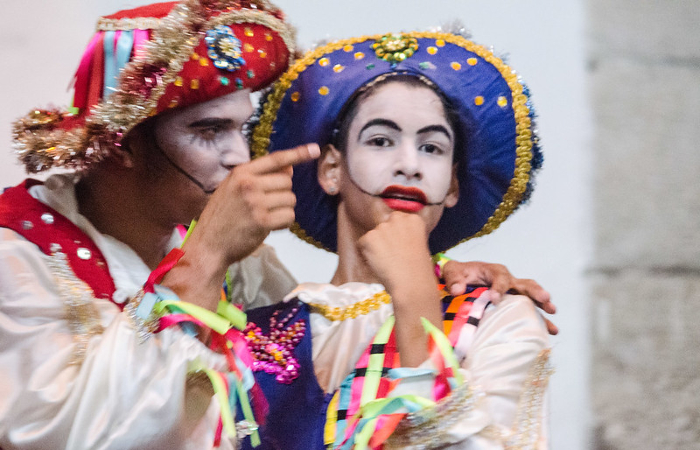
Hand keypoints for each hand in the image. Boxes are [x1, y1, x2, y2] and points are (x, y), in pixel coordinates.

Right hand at [190, 143, 319, 265]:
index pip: (276, 159)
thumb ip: (258, 176)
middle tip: (266, 205)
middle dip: (282, 194)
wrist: (208, 245)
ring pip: (290, 200)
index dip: (298, 154)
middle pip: (287, 181)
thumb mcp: (233, 188)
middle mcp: (249, 184)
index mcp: (241, 173)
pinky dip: (283, 222)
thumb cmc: (222, 216)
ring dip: (283, 209)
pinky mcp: (263, 222)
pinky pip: (289, 216)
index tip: (315, 149)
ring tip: (265, 216)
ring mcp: (256, 203)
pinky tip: (269, 226)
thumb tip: (289, 168)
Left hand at [358, 212, 441, 365]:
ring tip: (390, 267)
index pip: (394, 221)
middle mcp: (399, 219)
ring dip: (375, 253)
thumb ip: (403, 238)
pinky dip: (368, 259)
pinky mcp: (371, 239)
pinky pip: (362, 247)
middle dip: (383, 245)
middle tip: (396, 264)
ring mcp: (384, 228)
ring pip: (370, 239)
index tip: (401, 256)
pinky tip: (381, 267)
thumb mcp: (415, 250)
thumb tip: (391, 235)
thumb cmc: (419, 277)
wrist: (414, 290)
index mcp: (415, 220)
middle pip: (380, 227)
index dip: (394, 240)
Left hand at [441, 260, 558, 334]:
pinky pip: (528, 311)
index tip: (495, 299)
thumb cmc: (458, 274)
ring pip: (531, 298)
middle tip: (546, 299)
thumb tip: (457, 290)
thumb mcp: (452, 271)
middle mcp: (508, 281)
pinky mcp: (513, 305)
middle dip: (536, 292)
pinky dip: (539, 320)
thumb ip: (454, 278)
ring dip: (542, 307)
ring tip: (553, 318)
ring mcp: (513, 293)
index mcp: (494, 271)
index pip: (501, 278)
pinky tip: (548, 332)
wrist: (459, 279)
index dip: (499, 288)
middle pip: (525, 284)